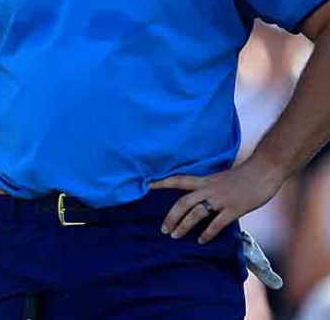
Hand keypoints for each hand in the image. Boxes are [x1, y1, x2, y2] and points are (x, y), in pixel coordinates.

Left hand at [151, 157, 283, 244]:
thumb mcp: (221, 179)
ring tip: (175, 236)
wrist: (264, 169)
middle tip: (163, 229)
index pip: (178, 180)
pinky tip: (201, 241)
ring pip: (196, 213)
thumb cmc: (244, 175)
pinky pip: (217, 223)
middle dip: (171, 216)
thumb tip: (201, 199)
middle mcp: (209, 189)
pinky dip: (207, 233)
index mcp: (205, 180)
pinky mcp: (234, 208)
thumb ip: (209, 188)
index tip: (145, 186)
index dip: (161, 182)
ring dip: (184, 225)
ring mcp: (221, 199)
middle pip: (183, 202)